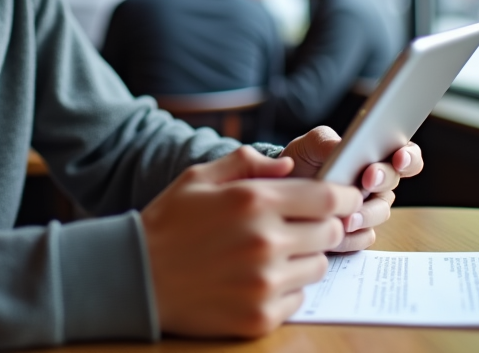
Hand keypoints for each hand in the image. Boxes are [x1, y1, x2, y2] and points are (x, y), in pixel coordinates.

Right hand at [141, 145, 361, 337]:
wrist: (136, 278)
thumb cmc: (168, 223)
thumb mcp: (199, 176)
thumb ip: (246, 162)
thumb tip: (288, 166)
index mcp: (253, 201)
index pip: (327, 197)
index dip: (342, 196)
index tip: (342, 198)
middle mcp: (265, 241)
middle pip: (330, 232)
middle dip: (322, 226)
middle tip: (300, 226)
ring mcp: (264, 283)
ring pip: (318, 266)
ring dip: (303, 258)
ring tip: (269, 254)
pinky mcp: (260, 316)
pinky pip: (299, 298)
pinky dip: (286, 289)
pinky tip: (256, 279)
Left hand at [279, 126, 423, 251]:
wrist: (282, 190)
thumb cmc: (303, 161)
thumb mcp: (310, 144)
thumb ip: (328, 141)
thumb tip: (345, 146)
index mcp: (374, 155)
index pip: (405, 154)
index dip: (408, 156)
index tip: (398, 157)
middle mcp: (378, 183)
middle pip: (393, 183)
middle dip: (383, 179)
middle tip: (368, 179)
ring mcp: (369, 208)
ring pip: (381, 212)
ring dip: (367, 213)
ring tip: (347, 215)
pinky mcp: (357, 231)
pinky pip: (364, 236)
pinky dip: (352, 236)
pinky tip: (337, 233)